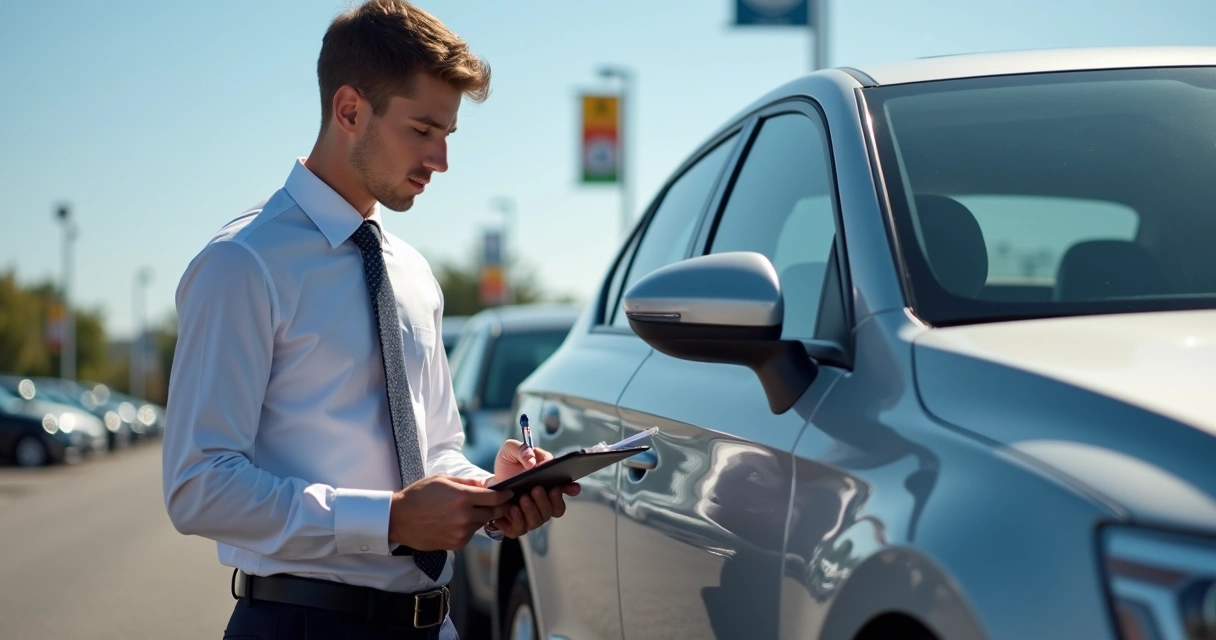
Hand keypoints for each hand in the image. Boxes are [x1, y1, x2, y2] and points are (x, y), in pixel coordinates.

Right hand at [389, 474, 512, 550]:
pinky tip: (456, 521)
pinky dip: (469, 528)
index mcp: (462, 497)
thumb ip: (467, 482)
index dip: (504, 495)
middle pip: (493, 513)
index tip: (509, 493)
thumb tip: (486, 484)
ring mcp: (461, 532)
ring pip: (482, 524)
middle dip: (498, 507)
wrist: (399, 519)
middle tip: (498, 503)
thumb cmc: (419, 495)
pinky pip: (470, 534)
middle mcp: (464, 516)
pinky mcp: (456, 544)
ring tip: (468, 510)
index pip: (494, 497)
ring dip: (481, 517)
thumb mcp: (443, 480)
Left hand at [491, 440, 580, 538]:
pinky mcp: (516, 525)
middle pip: (556, 509)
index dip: (571, 489)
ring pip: (540, 520)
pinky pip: (521, 528)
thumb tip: (533, 463)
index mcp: (550, 483)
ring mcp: (532, 515)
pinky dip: (518, 520)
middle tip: (536, 489)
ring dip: (532, 509)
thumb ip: (523, 450)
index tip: (569, 486)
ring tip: (522, 498)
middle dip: (546, 500)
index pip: (567, 489)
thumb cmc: (507, 466)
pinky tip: (512, 508)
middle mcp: (544, 502)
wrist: (490, 482)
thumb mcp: (511, 450)